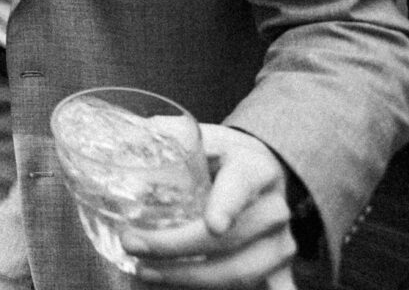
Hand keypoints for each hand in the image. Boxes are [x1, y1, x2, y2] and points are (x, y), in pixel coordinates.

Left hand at [123, 125, 297, 287]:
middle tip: (133, 244)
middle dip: (177, 246)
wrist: (263, 173)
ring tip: (146, 271)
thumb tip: (127, 134)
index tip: (213, 225)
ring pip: (242, 273)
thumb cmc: (224, 156)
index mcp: (255, 168)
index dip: (228, 205)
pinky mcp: (281, 270)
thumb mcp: (203, 137)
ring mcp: (280, 244)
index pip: (242, 184)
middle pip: (232, 238)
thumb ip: (169, 134)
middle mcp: (274, 208)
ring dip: (190, 279)